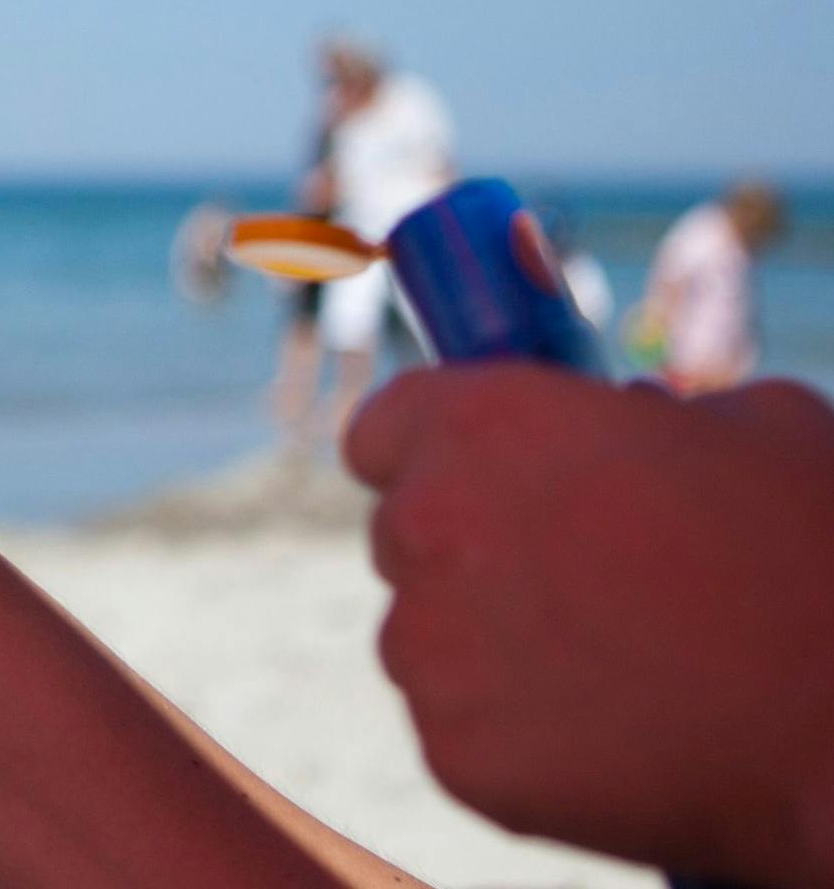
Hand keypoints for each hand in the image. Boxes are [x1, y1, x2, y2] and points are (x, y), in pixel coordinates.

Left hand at [346, 364, 833, 883]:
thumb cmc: (810, 556)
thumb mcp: (738, 424)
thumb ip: (638, 417)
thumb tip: (622, 425)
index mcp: (480, 422)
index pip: (382, 431)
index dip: (425, 456)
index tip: (472, 482)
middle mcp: (429, 523)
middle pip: (403, 537)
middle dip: (467, 555)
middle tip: (570, 586)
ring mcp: (431, 645)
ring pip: (425, 638)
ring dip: (484, 647)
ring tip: (604, 666)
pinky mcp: (455, 755)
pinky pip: (459, 730)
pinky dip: (514, 735)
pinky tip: (606, 733)